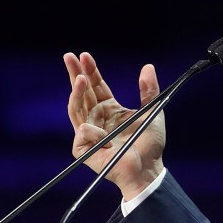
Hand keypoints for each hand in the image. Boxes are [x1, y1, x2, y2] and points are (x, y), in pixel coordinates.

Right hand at [64, 52, 165, 199]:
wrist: (148, 167)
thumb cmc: (149, 142)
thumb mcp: (152, 111)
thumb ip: (150, 90)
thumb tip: (148, 66)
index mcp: (110, 107)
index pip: (96, 85)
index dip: (91, 70)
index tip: (85, 55)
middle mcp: (96, 117)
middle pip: (81, 92)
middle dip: (75, 73)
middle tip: (69, 56)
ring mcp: (88, 132)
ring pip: (76, 108)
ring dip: (77, 93)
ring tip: (81, 79)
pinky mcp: (83, 149)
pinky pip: (83, 133)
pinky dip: (93, 130)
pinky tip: (105, 136)